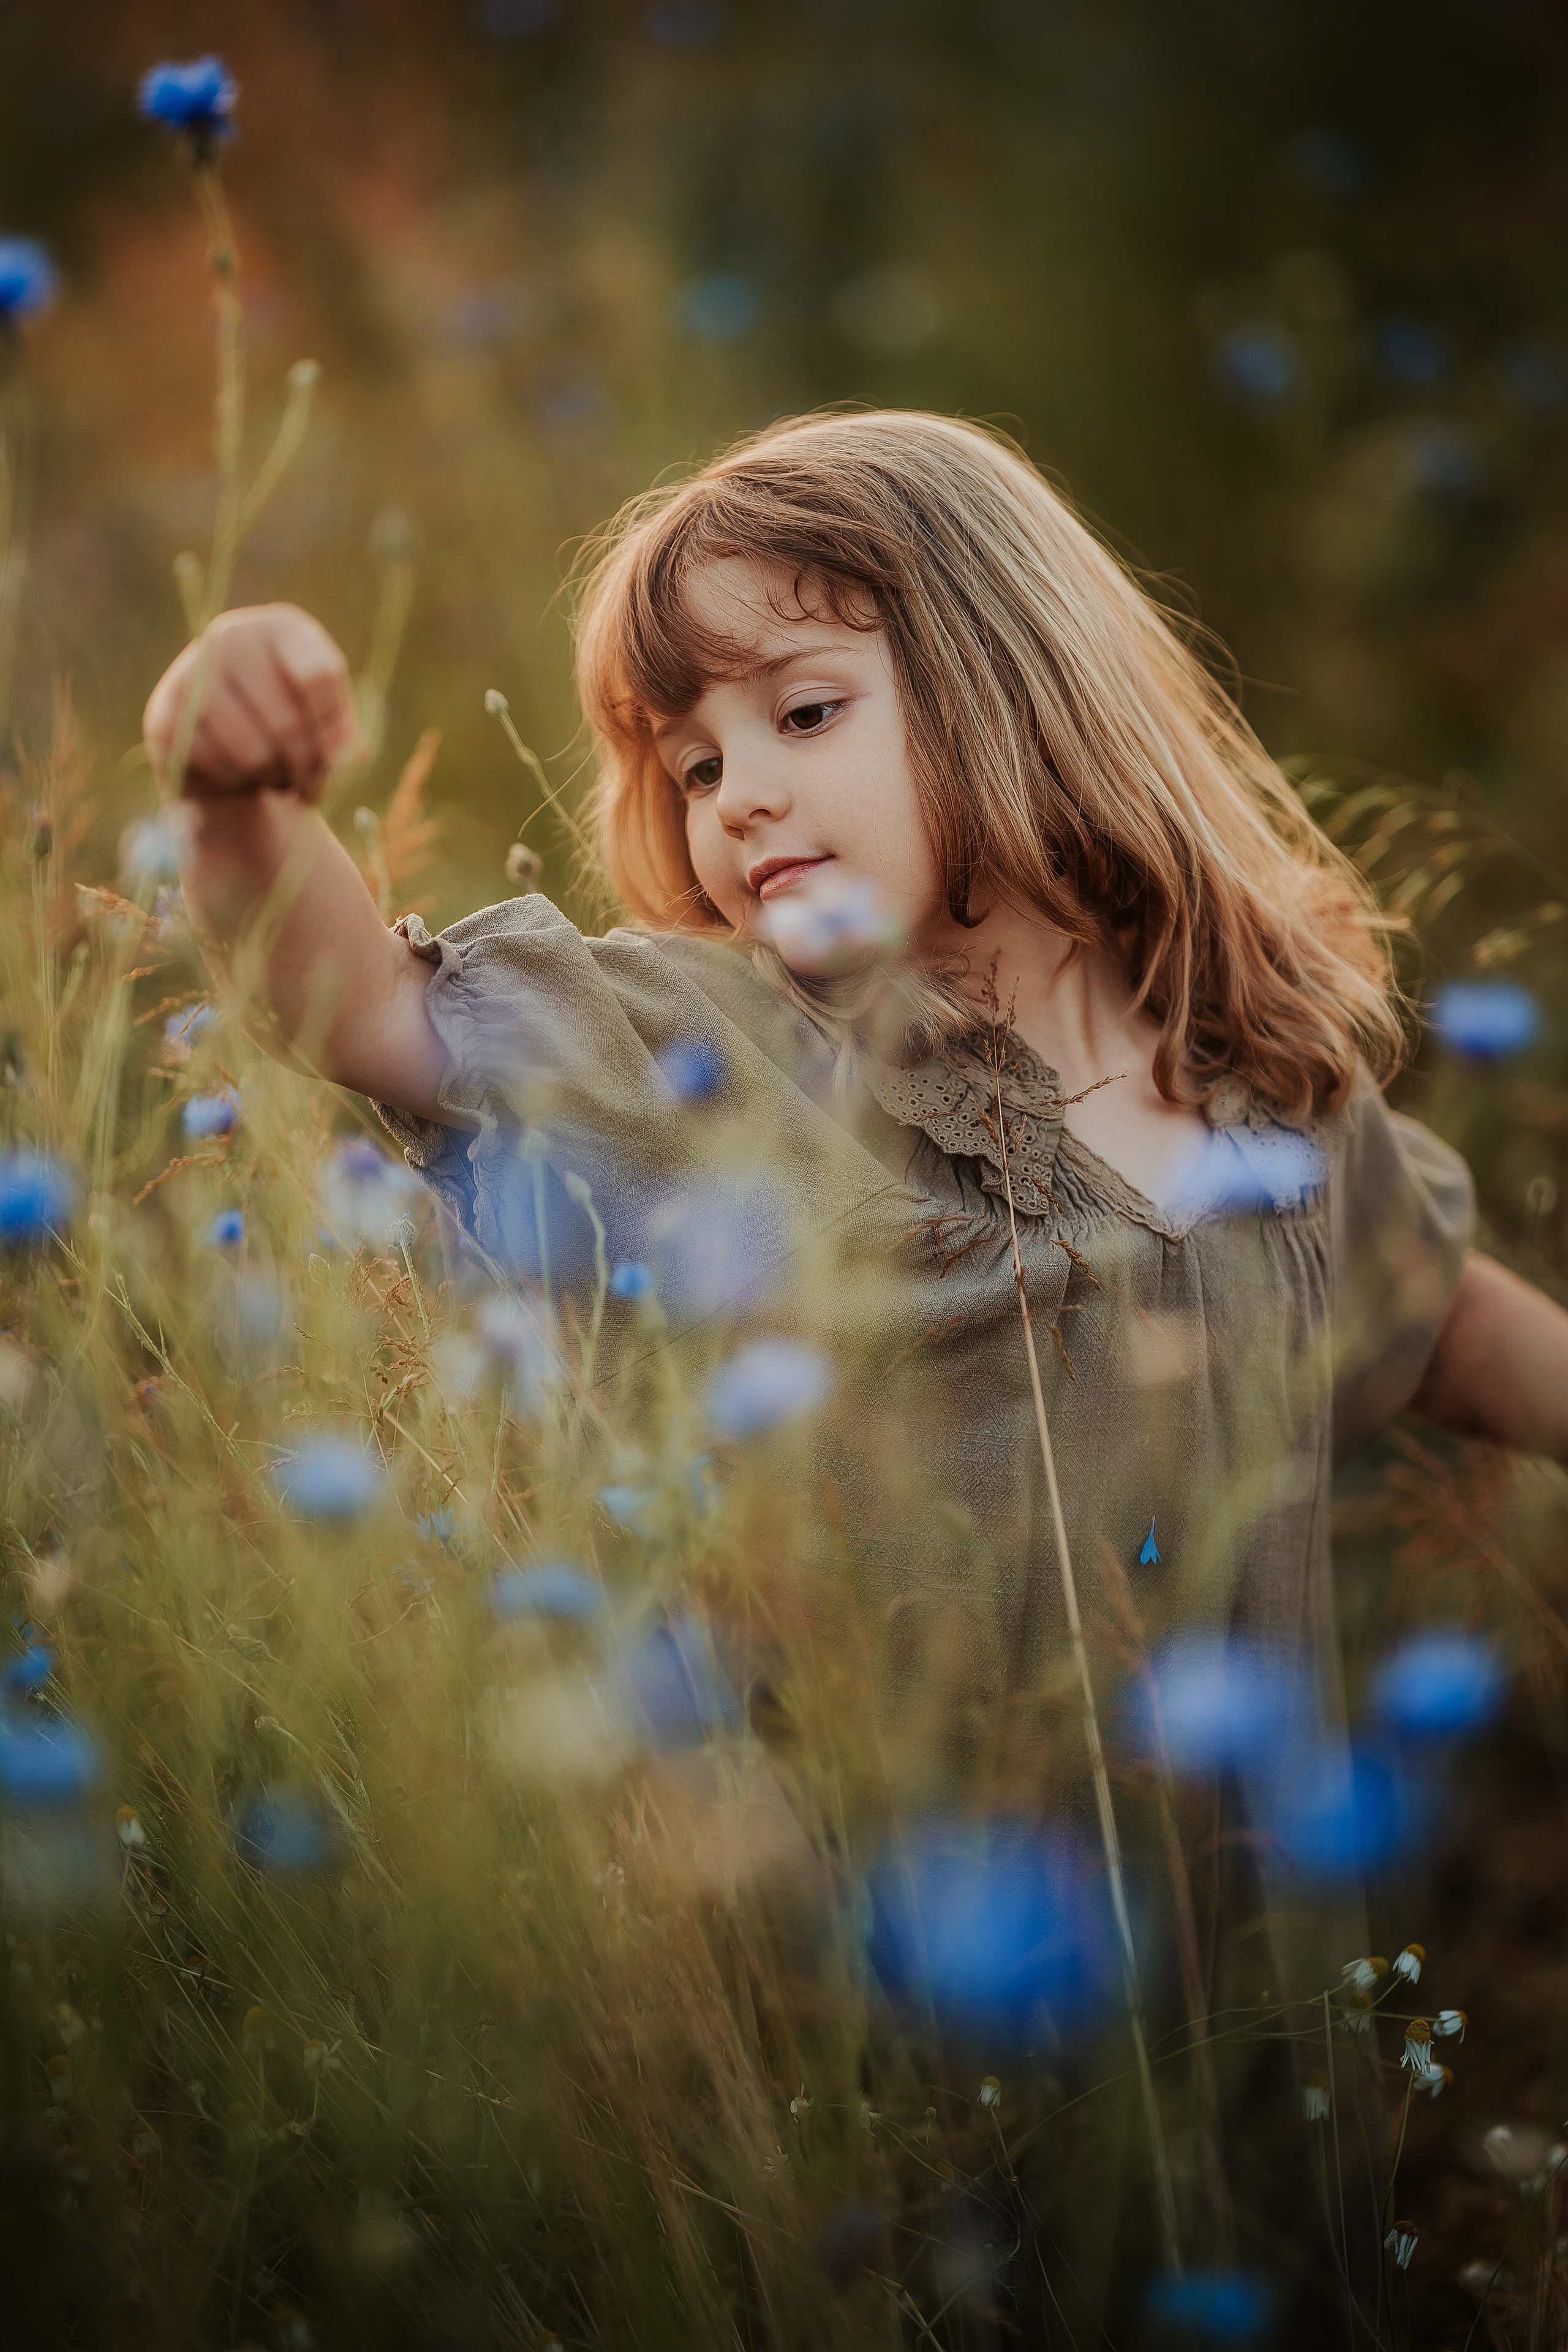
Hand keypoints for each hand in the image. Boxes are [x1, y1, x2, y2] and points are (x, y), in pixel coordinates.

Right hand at [143, 603, 361, 800]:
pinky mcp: (165, 714)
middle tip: (307, 782)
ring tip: (278, 776)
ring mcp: (191, 671)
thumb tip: (349, 753)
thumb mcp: (326, 720)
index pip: (321, 677)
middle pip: (286, 722)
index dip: (334, 729)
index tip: (336, 752)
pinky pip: (215, 766)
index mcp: (282, 628)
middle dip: (303, 767)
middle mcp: (232, 636)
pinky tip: (243, 775)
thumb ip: (343, 734)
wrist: (223, 737)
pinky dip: (237, 782)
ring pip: (250, 750)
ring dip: (272, 778)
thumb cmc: (289, 722)